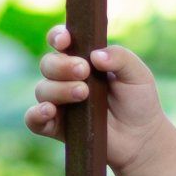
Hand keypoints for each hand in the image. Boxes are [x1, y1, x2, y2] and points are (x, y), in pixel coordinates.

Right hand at [25, 25, 168, 173]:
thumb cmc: (139, 102)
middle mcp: (66, 78)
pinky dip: (36, 114)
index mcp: (83, 58)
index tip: (65, 41)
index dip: (57, 37)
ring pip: (42, 90)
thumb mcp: (138, 74)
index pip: (60, 41)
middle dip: (62, 66)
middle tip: (84, 71)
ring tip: (83, 93)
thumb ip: (121, 57)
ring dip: (59, 89)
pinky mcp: (56, 126)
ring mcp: (59, 102)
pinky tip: (49, 111)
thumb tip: (95, 55)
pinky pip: (33, 119)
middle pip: (48, 63)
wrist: (142, 138)